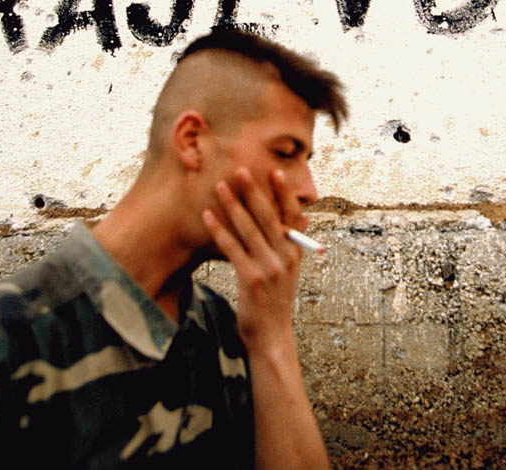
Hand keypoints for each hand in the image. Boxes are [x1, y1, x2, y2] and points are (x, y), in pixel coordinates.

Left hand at [203, 168, 304, 347]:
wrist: (271, 335)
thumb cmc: (275, 300)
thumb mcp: (289, 271)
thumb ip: (290, 246)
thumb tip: (297, 219)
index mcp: (296, 252)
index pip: (293, 215)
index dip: (283, 193)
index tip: (273, 171)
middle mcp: (286, 257)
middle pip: (268, 216)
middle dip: (253, 191)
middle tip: (239, 169)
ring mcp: (270, 268)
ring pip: (249, 229)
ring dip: (233, 205)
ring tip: (219, 186)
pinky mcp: (252, 279)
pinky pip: (233, 248)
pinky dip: (219, 230)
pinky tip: (207, 216)